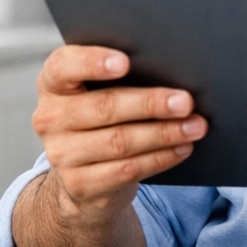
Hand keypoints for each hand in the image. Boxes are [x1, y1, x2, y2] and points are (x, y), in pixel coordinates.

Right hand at [31, 45, 206, 222]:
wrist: (83, 174)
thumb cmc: (102, 116)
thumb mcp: (100, 91)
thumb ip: (124, 76)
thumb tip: (174, 67)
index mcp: (54, 84)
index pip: (63, 66)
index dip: (93, 62)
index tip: (126, 62)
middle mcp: (51, 118)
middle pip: (104, 107)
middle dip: (150, 104)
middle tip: (186, 101)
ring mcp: (62, 154)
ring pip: (119, 142)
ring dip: (164, 133)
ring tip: (195, 126)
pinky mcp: (80, 184)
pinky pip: (127, 169)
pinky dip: (161, 157)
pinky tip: (182, 148)